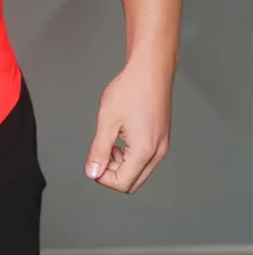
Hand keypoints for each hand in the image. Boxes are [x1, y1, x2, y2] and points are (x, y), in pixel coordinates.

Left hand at [85, 59, 173, 193]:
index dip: (103, 177)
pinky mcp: (162, 138)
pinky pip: (146, 158)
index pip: (123, 183)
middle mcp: (158, 153)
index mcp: (144, 151)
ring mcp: (162, 145)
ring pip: (140, 171)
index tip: (92, 162)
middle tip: (100, 154)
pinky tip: (121, 137)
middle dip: (112, 174)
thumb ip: (99, 150)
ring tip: (110, 142)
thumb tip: (92, 172)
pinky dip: (131, 155)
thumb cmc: (130, 91)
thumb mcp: (107, 121)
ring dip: (121, 164)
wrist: (150, 71)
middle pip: (133, 182)